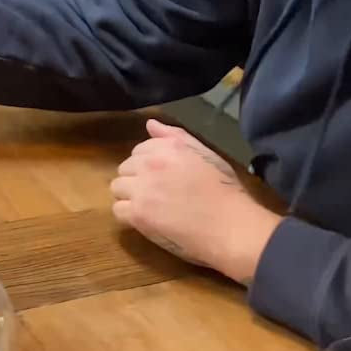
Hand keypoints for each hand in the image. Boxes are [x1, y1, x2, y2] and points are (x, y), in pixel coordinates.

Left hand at [110, 119, 280, 284]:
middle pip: (125, 168)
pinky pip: (118, 210)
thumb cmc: (226, 192)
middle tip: (158, 194)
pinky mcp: (138, 213)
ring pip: (118, 187)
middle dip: (137, 179)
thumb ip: (176, 136)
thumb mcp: (207, 155)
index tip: (163, 178)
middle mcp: (151, 163)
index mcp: (169, 147)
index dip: (148, 165)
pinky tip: (147, 220)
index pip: (139, 150)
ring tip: (151, 207)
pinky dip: (129, 216)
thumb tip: (150, 124)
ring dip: (130, 196)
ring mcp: (142, 189)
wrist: (232, 226)